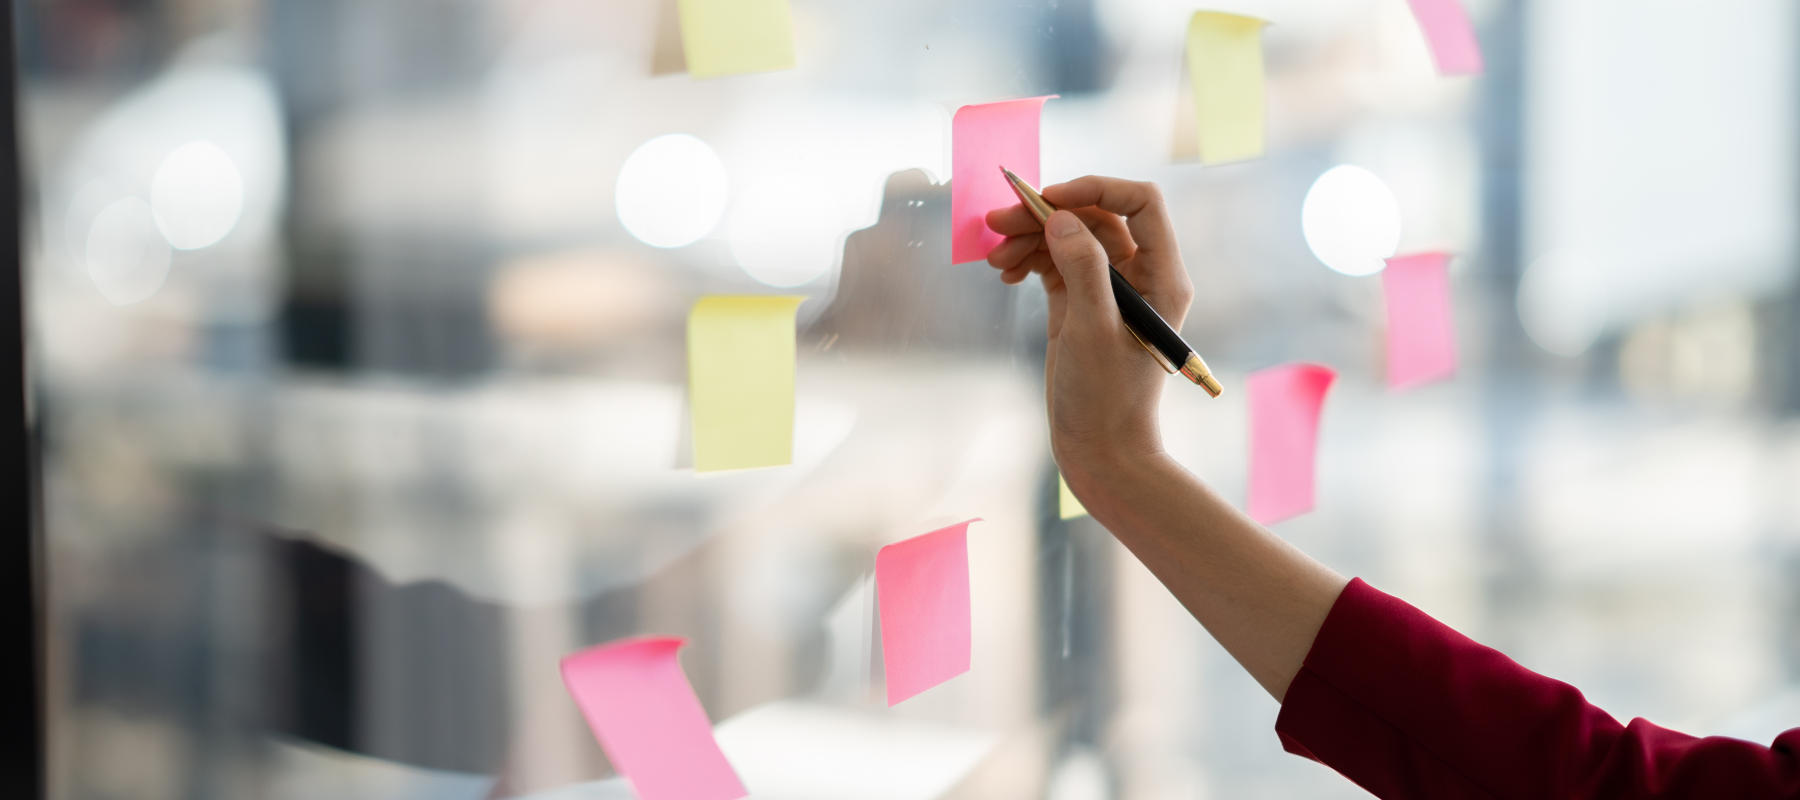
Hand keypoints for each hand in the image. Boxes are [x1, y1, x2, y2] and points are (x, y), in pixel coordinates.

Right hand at [984, 176, 1194, 482]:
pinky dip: (1028, 260)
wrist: (1099, 451)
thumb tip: (1061, 218)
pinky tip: (1005, 273)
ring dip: (1029, 238)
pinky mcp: (1079, 305)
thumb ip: (1082, 269)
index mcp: (1161, 276)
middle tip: (997, 224)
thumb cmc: (1106, 398)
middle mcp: (1139, 276)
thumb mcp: (1092, 330)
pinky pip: (1054, 263)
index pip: (1139, 203)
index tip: (1048, 199)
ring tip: (994, 259)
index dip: (1095, 189)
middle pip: (1093, 218)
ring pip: (1068, 239)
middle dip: (1046, 216)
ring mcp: (1107, 290)